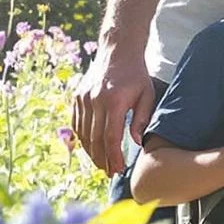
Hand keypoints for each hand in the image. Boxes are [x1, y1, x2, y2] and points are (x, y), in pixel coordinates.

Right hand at [72, 44, 155, 175]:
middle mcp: (95, 101)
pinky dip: (82, 138)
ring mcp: (83, 98)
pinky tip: (90, 148)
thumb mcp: (147, 95)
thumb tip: (136, 143)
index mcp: (114, 101)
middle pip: (94, 139)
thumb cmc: (136, 75)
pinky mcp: (77, 97)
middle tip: (109, 172)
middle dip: (102, 159)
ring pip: (83, 134)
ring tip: (101, 164)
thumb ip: (141, 119)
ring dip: (90, 152)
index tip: (118, 169)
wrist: (118, 51)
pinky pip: (76, 123)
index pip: (110, 137)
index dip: (113, 156)